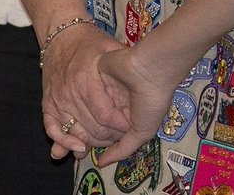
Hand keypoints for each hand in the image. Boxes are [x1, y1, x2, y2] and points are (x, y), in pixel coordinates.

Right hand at [41, 24, 129, 158]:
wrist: (62, 35)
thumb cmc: (91, 41)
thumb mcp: (112, 48)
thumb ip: (124, 66)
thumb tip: (144, 81)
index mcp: (87, 81)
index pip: (106, 116)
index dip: (121, 127)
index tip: (132, 128)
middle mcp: (69, 94)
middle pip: (91, 128)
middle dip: (108, 137)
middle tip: (121, 138)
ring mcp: (56, 100)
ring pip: (74, 132)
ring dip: (89, 142)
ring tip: (104, 146)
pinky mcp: (47, 104)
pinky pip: (52, 129)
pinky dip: (62, 142)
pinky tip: (74, 149)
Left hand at [94, 44, 179, 165]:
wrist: (151, 69)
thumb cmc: (152, 101)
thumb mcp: (143, 131)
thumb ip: (122, 149)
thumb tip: (101, 164)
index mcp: (121, 116)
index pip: (100, 136)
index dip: (99, 143)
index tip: (101, 144)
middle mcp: (109, 104)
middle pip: (88, 126)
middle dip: (91, 132)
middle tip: (97, 129)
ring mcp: (100, 90)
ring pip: (82, 112)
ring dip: (92, 116)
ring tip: (107, 111)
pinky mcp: (92, 75)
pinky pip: (82, 94)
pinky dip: (92, 99)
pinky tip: (103, 96)